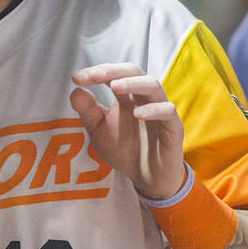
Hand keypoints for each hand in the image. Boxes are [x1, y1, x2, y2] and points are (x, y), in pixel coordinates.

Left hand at [69, 63, 184, 199]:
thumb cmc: (124, 149)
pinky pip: (167, 112)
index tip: (76, 78)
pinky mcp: (173, 127)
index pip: (113, 74)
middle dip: (114, 71)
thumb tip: (75, 90)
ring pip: (153, 86)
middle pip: (134, 72)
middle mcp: (143, 98)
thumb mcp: (99, 130)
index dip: (96, 72)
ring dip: (133, 83)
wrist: (146, 177)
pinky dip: (153, 109)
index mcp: (126, 96)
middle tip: (95, 75)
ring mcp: (160, 111)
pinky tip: (137, 114)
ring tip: (115, 86)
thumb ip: (88, 111)